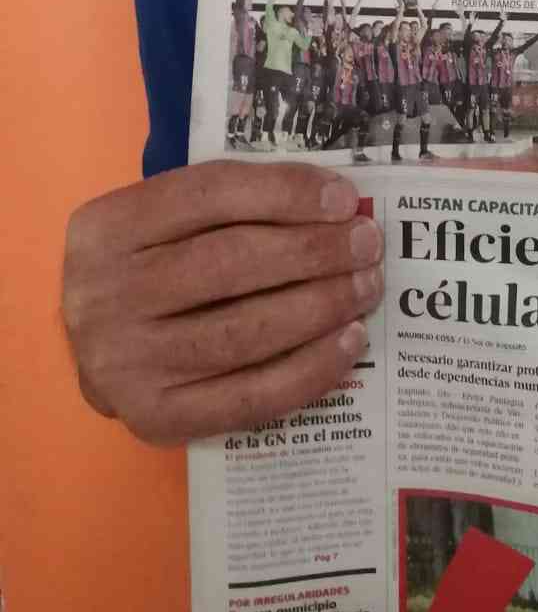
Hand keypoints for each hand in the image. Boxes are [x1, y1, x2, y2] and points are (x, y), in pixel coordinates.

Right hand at [62, 161, 384, 445]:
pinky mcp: (155, 418)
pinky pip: (249, 397)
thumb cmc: (153, 267)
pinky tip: (349, 344)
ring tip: (366, 287)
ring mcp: (125, 365)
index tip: (345, 200)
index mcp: (108, 228)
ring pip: (244, 331)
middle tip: (367, 245)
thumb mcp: (168, 221)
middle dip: (312, 251)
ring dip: (321, 307)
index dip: (284, 193)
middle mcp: (106, 295)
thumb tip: (335, 204)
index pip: (210, 195)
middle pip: (229, 262)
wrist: (95, 349)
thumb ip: (235, 203)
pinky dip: (310, 370)